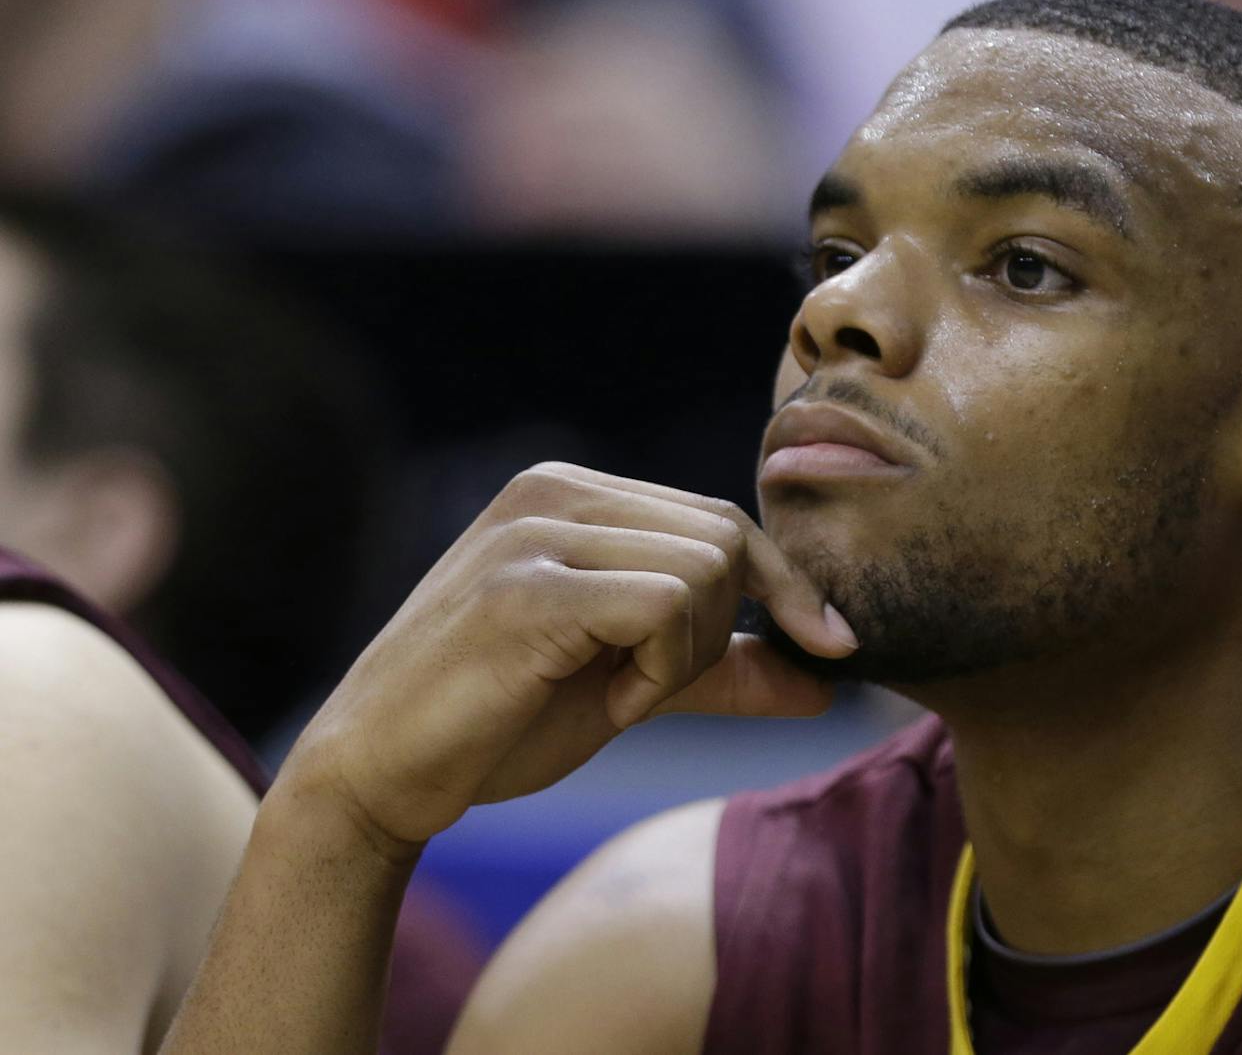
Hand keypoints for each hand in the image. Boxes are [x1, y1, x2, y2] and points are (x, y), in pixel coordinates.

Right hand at [276, 463, 855, 855]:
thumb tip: (828, 679)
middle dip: (721, 633)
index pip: (723, 519)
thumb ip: (722, 669)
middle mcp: (552, 492)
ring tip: (617, 696)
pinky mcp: (524, 587)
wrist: (379, 778)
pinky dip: (658, 672)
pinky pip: (664, 607)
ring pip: (705, 571)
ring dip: (684, 659)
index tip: (832, 646)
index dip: (786, 587)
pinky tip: (607, 704)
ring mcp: (533, 532)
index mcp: (574, 494)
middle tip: (649, 690)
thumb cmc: (499, 725)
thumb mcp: (632, 686)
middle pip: (725, 539)